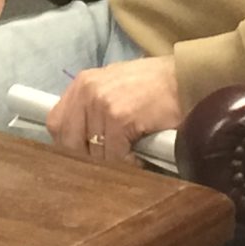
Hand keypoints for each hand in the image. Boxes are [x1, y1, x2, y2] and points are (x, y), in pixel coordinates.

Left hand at [46, 55, 180, 164]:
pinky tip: (140, 159)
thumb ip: (92, 110)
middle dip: (87, 160)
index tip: (85, 159)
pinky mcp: (119, 118)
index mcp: (82, 84)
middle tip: (109, 165)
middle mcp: (86, 91)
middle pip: (68, 142)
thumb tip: (80, 143)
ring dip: (110, 164)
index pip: (56, 125)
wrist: (187, 79)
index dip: (69, 147)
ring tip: (128, 161)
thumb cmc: (155, 87)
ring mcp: (101, 104)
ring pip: (92, 153)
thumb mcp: (115, 88)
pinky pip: (113, 156)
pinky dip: (127, 165)